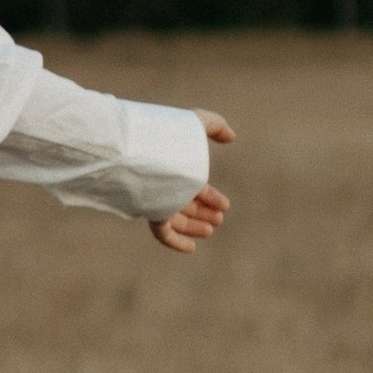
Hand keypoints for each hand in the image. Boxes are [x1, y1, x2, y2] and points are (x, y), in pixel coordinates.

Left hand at [150, 111, 233, 253]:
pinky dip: (176, 242)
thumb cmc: (167, 134)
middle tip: (219, 219)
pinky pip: (163, 233)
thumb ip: (215, 125)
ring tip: (211, 229)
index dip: (210, 196)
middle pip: (183, 202)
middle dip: (202, 211)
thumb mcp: (196, 123)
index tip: (225, 205)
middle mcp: (163, 184)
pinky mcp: (151, 212)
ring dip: (194, 225)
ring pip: (175, 219)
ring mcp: (156, 199)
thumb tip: (232, 137)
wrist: (140, 149)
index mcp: (173, 167)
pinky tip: (192, 248)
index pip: (191, 185)